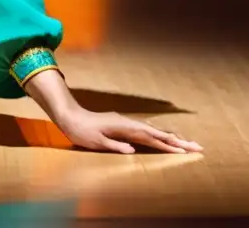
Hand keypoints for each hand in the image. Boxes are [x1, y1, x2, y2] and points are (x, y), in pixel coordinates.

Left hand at [57, 109, 202, 154]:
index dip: (167, 144)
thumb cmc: (81, 131)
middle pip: (157, 132)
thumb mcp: (96, 141)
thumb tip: (133, 151)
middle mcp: (127, 123)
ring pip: (152, 130)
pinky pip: (145, 130)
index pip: (150, 138)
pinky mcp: (122, 124)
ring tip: (186, 143)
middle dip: (177, 140)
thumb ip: (114, 145)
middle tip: (197, 146)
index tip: (184, 150)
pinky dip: (158, 134)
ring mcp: (125, 122)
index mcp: (124, 127)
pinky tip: (162, 137)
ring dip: (169, 136)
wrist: (69, 116)